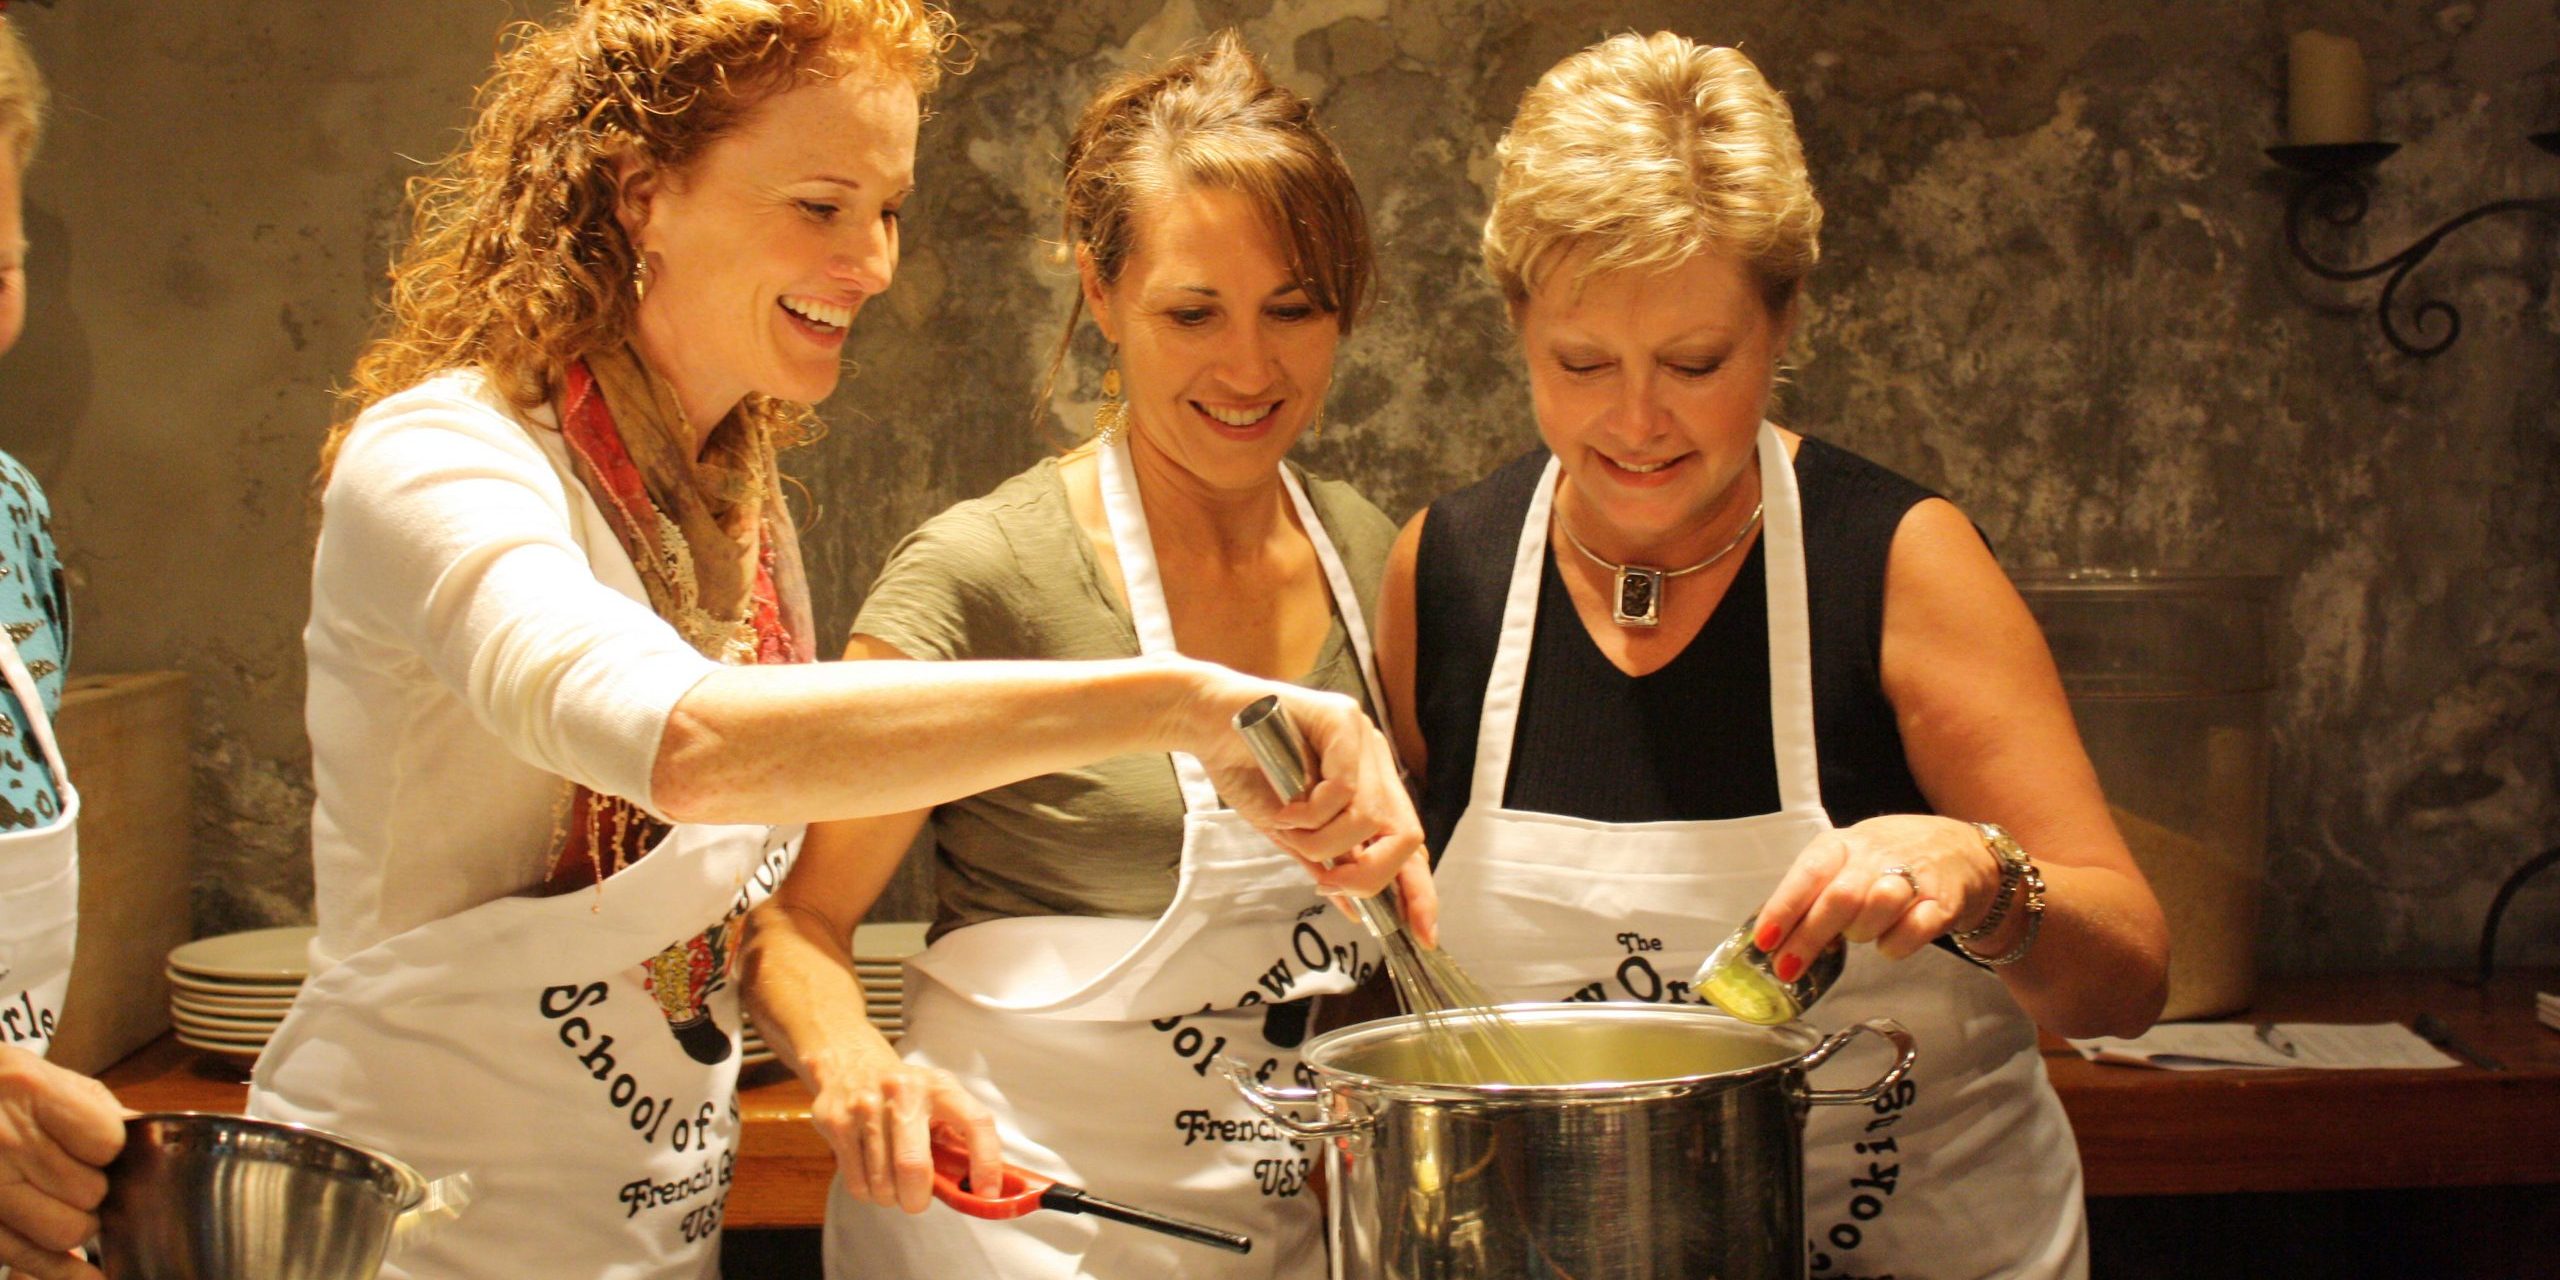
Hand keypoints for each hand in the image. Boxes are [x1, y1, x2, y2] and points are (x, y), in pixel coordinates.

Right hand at [0, 1044, 124, 1279]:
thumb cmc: (1, 1088)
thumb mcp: (46, 1078)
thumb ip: (97, 1111)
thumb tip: (152, 1138)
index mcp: (30, 1092)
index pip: (107, 1143)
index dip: (113, 1152)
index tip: (103, 1150)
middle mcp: (4, 1141)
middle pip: (89, 1193)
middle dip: (98, 1193)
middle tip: (82, 1181)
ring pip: (64, 1232)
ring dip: (77, 1226)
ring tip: (65, 1206)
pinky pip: (27, 1258)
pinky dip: (59, 1270)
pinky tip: (85, 1273)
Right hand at [808, 1048, 1000, 1214]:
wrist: (849, 1061)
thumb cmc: (905, 1090)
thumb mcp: (938, 1098)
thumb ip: (958, 1136)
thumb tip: (979, 1186)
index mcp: (939, 1087)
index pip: (975, 1122)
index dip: (986, 1162)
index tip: (986, 1192)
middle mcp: (904, 1092)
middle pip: (913, 1166)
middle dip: (917, 1199)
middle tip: (917, 1201)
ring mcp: (866, 1106)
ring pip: (882, 1182)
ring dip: (890, 1197)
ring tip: (892, 1185)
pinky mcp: (837, 1122)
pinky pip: (857, 1182)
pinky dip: (868, 1192)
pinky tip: (872, 1177)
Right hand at [1185, 675, 1425, 904]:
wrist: (1205, 723)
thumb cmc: (1245, 770)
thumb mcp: (1290, 832)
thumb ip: (1325, 863)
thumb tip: (1354, 911)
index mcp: (1370, 787)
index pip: (1407, 842)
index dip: (1419, 891)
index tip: (1423, 934)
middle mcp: (1375, 763)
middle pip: (1406, 835)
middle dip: (1370, 874)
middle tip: (1328, 884)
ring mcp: (1363, 739)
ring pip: (1370, 817)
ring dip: (1323, 841)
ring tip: (1288, 830)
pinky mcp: (1343, 719)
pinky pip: (1344, 788)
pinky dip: (1311, 812)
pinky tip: (1284, 807)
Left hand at [1752, 815, 2001, 979]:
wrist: (1961, 851)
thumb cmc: (1889, 860)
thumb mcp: (1846, 861)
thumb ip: (1814, 892)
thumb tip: (1774, 936)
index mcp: (1843, 845)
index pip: (1808, 873)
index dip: (1784, 908)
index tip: (1765, 941)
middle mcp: (1876, 855)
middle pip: (1839, 897)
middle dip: (1809, 938)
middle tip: (1787, 968)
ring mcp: (1913, 877)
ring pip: (1877, 907)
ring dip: (1859, 932)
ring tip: (1857, 935)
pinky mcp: (1942, 902)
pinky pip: (1914, 930)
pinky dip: (1895, 944)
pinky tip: (1889, 941)